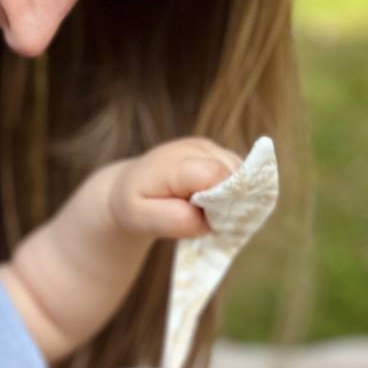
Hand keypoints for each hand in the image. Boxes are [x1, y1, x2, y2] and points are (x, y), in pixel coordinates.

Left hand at [101, 137, 242, 240]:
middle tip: (208, 219)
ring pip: (240, 172)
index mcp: (175, 163)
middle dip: (228, 201)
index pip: (215, 175)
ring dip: (231, 196)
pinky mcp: (216, 152)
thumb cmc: (133, 206)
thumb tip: (204, 219)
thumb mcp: (140, 219)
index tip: (211, 220)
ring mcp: (208, 147)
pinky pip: (238, 172)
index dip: (222, 200)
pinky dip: (231, 191)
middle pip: (233, 173)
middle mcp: (195, 148)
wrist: (127, 188)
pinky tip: (211, 202)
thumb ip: (172, 220)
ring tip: (205, 210)